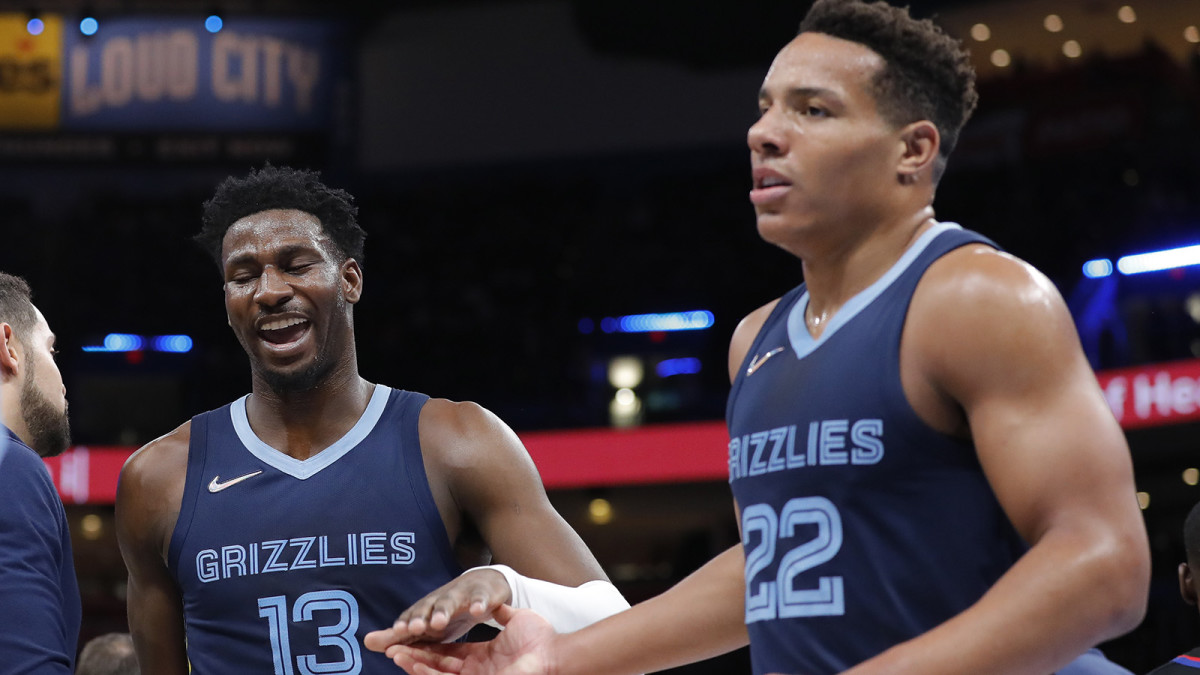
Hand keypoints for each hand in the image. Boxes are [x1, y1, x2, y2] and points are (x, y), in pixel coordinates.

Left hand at [366, 568, 512, 647]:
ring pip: (450, 602)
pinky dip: (478, 603)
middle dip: (420, 617)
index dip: (403, 625)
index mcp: (425, 610)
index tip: (395, 633)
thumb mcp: (426, 625)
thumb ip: (398, 636)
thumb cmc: (448, 611)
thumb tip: (366, 642)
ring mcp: (461, 595)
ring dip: (443, 610)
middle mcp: (439, 600)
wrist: (482, 586)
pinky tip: (477, 611)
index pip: (411, 618)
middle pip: (427, 608)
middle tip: (414, 628)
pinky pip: (480, 598)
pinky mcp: (481, 593)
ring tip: (438, 621)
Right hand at [383, 605, 558, 674]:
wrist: (554, 651)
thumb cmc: (540, 638)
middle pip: (436, 665)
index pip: (446, 654)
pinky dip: (428, 673)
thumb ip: (499, 614)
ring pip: (436, 674)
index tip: (409, 637)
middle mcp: (475, 671)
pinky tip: (413, 664)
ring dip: (415, 665)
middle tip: (391, 648)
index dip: (427, 647)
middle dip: (413, 656)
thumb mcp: (515, 621)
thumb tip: (491, 603)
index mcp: (481, 658)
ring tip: (396, 654)